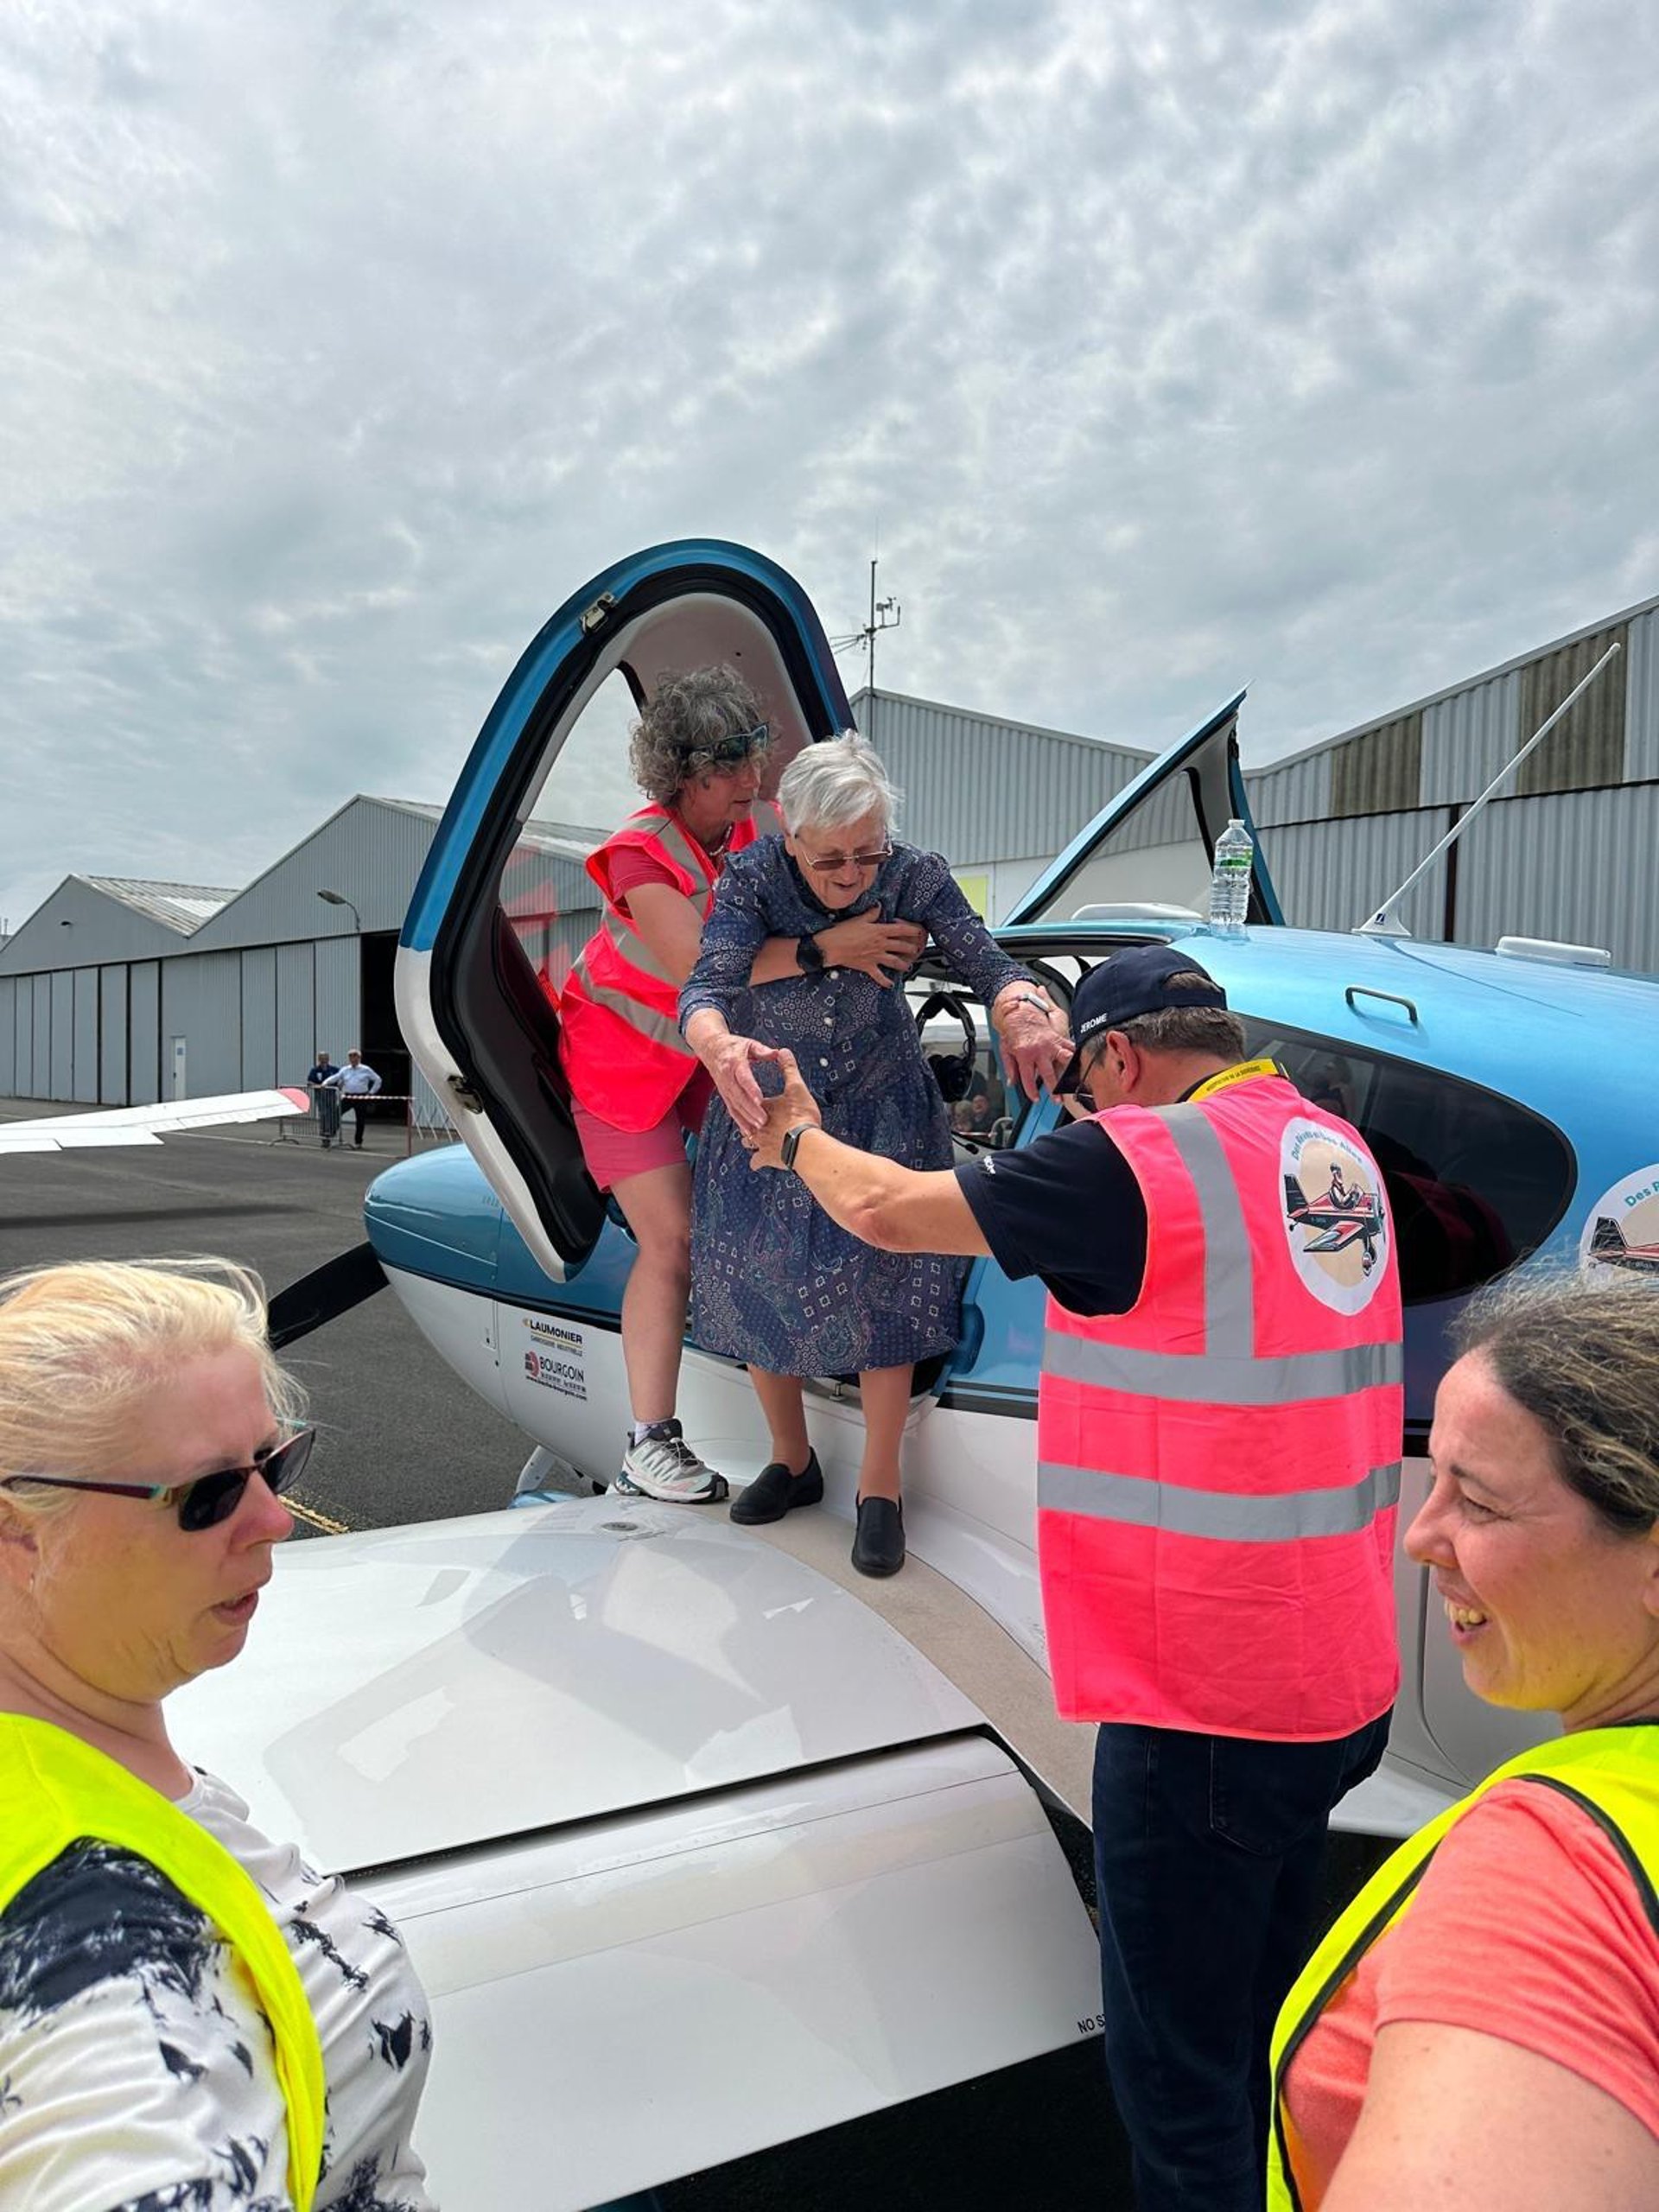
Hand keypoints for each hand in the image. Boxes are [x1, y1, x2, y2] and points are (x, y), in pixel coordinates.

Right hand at [705, 1032, 778, 1136]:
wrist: (711, 1048)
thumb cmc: (732, 1046)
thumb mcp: (748, 1044)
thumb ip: (762, 1050)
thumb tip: (777, 1053)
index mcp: (734, 1062)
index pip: (743, 1077)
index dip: (751, 1089)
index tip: (760, 1099)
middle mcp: (727, 1077)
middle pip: (739, 1096)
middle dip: (751, 1109)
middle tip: (763, 1119)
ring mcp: (724, 1087)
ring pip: (734, 1105)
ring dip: (746, 1118)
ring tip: (758, 1127)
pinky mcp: (724, 1094)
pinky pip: (731, 1109)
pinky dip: (739, 1121)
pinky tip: (748, 1130)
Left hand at [747, 1048, 822, 1168]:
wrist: (805, 1144)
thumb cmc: (801, 1116)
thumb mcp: (797, 1088)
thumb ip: (788, 1069)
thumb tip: (783, 1051)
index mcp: (763, 1106)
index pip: (753, 1100)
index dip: (755, 1099)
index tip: (759, 1099)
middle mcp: (757, 1124)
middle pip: (747, 1119)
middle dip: (750, 1119)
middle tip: (756, 1118)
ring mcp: (760, 1142)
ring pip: (747, 1141)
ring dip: (750, 1139)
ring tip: (755, 1138)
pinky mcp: (765, 1158)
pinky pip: (755, 1162)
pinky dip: (757, 1162)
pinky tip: (758, 1162)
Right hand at [814, 912, 927, 986]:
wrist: (831, 947)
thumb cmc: (842, 932)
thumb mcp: (858, 919)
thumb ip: (871, 914)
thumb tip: (878, 907)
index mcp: (879, 931)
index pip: (899, 930)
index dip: (911, 930)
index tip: (918, 931)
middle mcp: (880, 944)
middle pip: (900, 946)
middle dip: (911, 948)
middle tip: (916, 948)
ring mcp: (875, 956)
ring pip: (894, 961)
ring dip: (903, 964)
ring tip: (908, 965)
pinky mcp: (868, 966)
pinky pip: (879, 976)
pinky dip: (885, 981)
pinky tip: (890, 984)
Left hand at [992, 987, 1073, 1101]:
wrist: (1020, 1011)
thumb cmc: (1013, 1029)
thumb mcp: (1005, 1049)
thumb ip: (1009, 1067)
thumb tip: (1011, 1082)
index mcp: (1024, 1054)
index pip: (1028, 1078)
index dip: (1031, 1091)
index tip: (1035, 1098)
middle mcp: (1039, 1050)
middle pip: (1048, 1074)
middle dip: (1054, 1089)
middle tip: (1057, 1100)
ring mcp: (1050, 1044)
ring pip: (1063, 1060)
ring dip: (1069, 1071)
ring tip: (1073, 1081)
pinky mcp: (1058, 1038)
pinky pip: (1069, 1047)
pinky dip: (1075, 1055)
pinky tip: (1079, 1063)